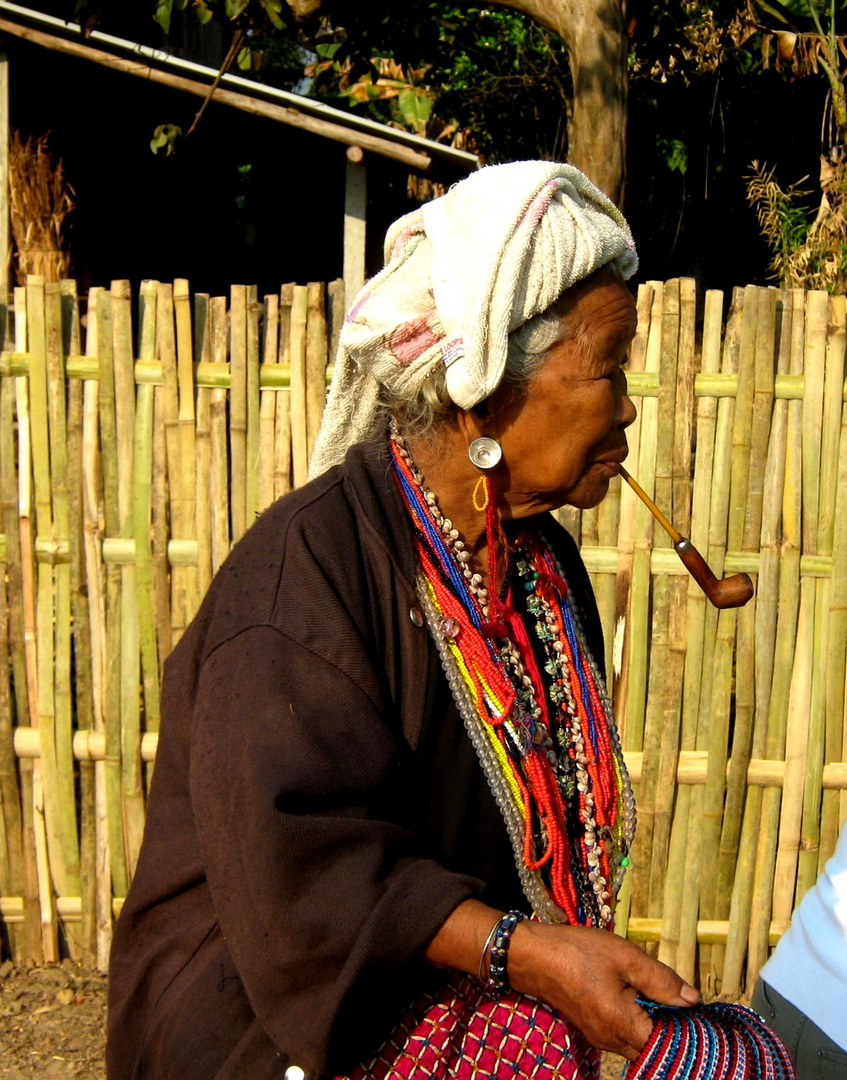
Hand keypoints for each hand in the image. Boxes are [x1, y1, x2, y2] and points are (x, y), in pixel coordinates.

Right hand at [507, 922, 699, 1059]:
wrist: (534, 956)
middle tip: (684, 1001)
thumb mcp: (626, 957)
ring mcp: (600, 1038)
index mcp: (622, 1025)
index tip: (699, 1009)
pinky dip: (638, 1022)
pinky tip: (640, 997)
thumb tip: (694, 1001)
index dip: (686, 1027)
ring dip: (654, 1025)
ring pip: (639, 1042)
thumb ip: (662, 981)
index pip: (668, 1043)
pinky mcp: (593, 1030)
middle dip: (672, 1028)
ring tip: (663, 996)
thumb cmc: (579, 952)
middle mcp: (611, 1041)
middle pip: (654, 1047)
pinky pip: (624, 1035)